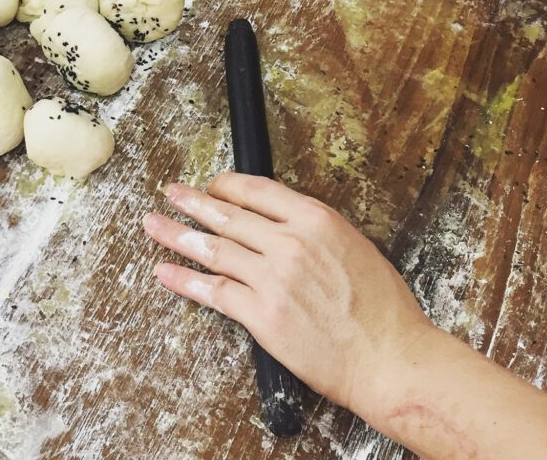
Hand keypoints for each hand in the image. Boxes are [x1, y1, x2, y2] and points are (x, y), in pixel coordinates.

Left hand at [143, 174, 434, 418]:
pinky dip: (184, 280)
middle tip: (171, 194)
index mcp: (315, 219)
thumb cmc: (383, 310)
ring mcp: (272, 279)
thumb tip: (278, 221)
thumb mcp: (353, 246)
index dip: (226, 185)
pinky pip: (213, 291)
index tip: (212, 185)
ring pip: (213, 249)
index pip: (256, 190)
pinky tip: (165, 272)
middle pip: (227, 214)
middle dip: (193, 202)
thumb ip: (312, 229)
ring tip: (153, 225)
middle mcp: (289, 242)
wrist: (393, 360)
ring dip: (177, 235)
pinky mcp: (261, 315)